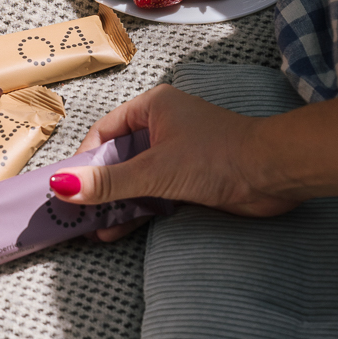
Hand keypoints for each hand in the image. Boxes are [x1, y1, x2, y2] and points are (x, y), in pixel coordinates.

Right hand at [49, 84, 299, 242]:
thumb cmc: (218, 157)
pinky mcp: (191, 178)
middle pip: (118, 156)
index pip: (104, 130)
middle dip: (96, 186)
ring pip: (135, 178)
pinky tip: (116, 231)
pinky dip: (136, 209)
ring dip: (115, 203)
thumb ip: (108, 182)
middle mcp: (163, 126)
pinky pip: (153, 192)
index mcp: (153, 107)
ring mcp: (178, 153)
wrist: (275, 173)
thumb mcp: (155, 170)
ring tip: (91, 230)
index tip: (65, 186)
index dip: (83, 159)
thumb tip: (62, 186)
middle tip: (72, 213)